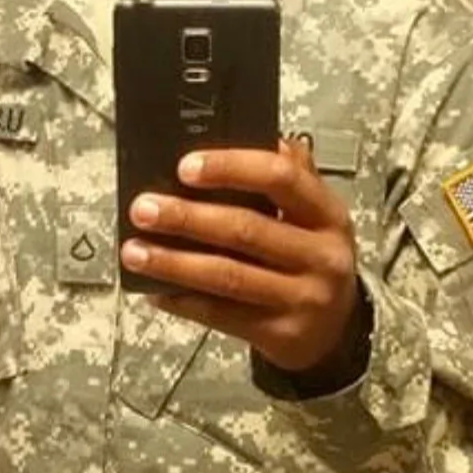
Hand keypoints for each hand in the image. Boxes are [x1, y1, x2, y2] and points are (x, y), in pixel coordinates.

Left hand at [120, 140, 361, 372]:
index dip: (231, 168)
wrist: (338, 329)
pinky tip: (155, 290)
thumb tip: (251, 137)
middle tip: (143, 209)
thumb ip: (287, 176)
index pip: (281, 178)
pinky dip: (184, 302)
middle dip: (187, 217)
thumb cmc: (312, 257)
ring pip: (228, 277)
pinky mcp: (281, 335)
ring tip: (135, 252)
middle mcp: (321, 255)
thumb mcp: (313, 214)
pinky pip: (223, 316)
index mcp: (326, 213)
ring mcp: (303, 298)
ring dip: (174, 263)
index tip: (185, 166)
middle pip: (246, 229)